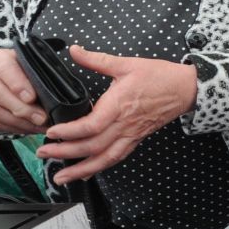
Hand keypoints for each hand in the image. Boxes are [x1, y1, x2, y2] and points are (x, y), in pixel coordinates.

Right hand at [0, 49, 46, 133]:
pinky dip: (10, 127)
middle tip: (41, 118)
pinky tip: (26, 128)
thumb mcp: (24, 63)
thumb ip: (34, 74)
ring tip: (37, 127)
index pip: (4, 69)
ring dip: (17, 122)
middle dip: (21, 108)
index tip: (32, 98)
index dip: (18, 85)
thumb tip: (51, 94)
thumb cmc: (15, 68)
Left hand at [35, 47, 197, 182]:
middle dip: (66, 153)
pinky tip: (85, 173)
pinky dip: (99, 167)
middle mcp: (124, 124)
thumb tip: (75, 50)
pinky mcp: (136, 138)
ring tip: (61, 177)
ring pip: (104, 158)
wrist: (185, 89)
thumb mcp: (127, 64)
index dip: (69, 132)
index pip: (91, 126)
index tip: (51, 133)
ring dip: (81, 170)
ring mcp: (131, 134)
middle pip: (93, 146)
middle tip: (43, 154)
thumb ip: (97, 60)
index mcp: (119, 105)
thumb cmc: (159, 76)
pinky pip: (116, 157)